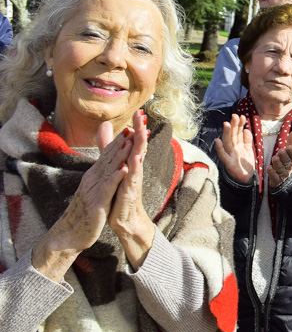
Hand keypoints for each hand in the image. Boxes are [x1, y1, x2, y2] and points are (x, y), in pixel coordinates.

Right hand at [31, 119, 134, 279]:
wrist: (71, 233)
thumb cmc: (85, 211)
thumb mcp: (93, 190)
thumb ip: (101, 175)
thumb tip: (109, 163)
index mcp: (93, 176)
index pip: (107, 155)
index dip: (119, 142)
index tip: (131, 127)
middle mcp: (92, 179)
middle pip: (109, 158)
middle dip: (121, 143)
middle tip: (134, 127)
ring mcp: (93, 190)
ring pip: (108, 170)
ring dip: (119, 155)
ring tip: (130, 142)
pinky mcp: (96, 203)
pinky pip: (107, 189)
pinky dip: (115, 178)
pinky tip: (123, 169)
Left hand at [106, 110, 155, 267]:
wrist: (124, 219)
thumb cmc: (121, 193)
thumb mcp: (116, 168)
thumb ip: (110, 148)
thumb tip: (108, 129)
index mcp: (131, 164)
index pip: (134, 143)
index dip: (136, 128)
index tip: (139, 112)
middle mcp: (135, 171)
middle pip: (139, 148)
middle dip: (140, 132)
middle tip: (142, 117)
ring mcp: (133, 182)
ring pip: (138, 161)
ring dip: (140, 148)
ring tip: (142, 134)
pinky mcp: (130, 193)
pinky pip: (132, 180)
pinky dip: (134, 169)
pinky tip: (135, 160)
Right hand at [214, 114, 255, 182]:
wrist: (246, 179)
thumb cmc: (245, 164)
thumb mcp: (249, 150)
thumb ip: (247, 140)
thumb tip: (246, 129)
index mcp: (238, 145)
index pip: (238, 133)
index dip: (240, 125)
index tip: (242, 116)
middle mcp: (233, 148)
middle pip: (233, 135)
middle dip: (234, 126)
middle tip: (235, 116)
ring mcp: (230, 155)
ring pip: (227, 142)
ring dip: (226, 133)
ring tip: (227, 124)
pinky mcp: (228, 163)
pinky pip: (223, 155)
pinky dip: (220, 148)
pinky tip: (217, 141)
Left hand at [266, 131, 291, 186]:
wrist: (286, 179)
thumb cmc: (286, 163)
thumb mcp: (289, 153)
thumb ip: (291, 142)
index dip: (291, 151)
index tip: (288, 147)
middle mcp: (288, 167)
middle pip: (287, 162)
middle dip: (284, 156)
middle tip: (280, 151)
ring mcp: (283, 174)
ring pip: (280, 169)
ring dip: (277, 163)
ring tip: (274, 158)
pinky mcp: (277, 180)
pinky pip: (275, 177)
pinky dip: (272, 173)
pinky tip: (269, 168)